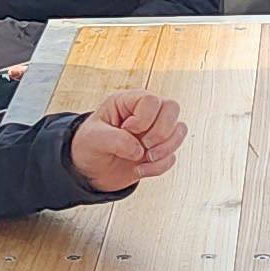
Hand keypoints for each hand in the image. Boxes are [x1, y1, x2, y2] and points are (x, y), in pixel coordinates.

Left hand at [68, 90, 185, 192]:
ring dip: (164, 150)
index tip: (127, 130)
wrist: (90, 169)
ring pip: (180, 130)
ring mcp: (155, 131)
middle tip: (144, 145)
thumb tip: (139, 150)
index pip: (151, 100)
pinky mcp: (159, 150)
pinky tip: (140, 170)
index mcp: (128, 101)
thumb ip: (115, 140)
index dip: (144, 118)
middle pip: (172, 108)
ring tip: (143, 159)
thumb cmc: (89, 145)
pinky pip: (173, 156)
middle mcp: (146, 113)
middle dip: (161, 132)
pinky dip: (159, 166)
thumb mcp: (94, 138)